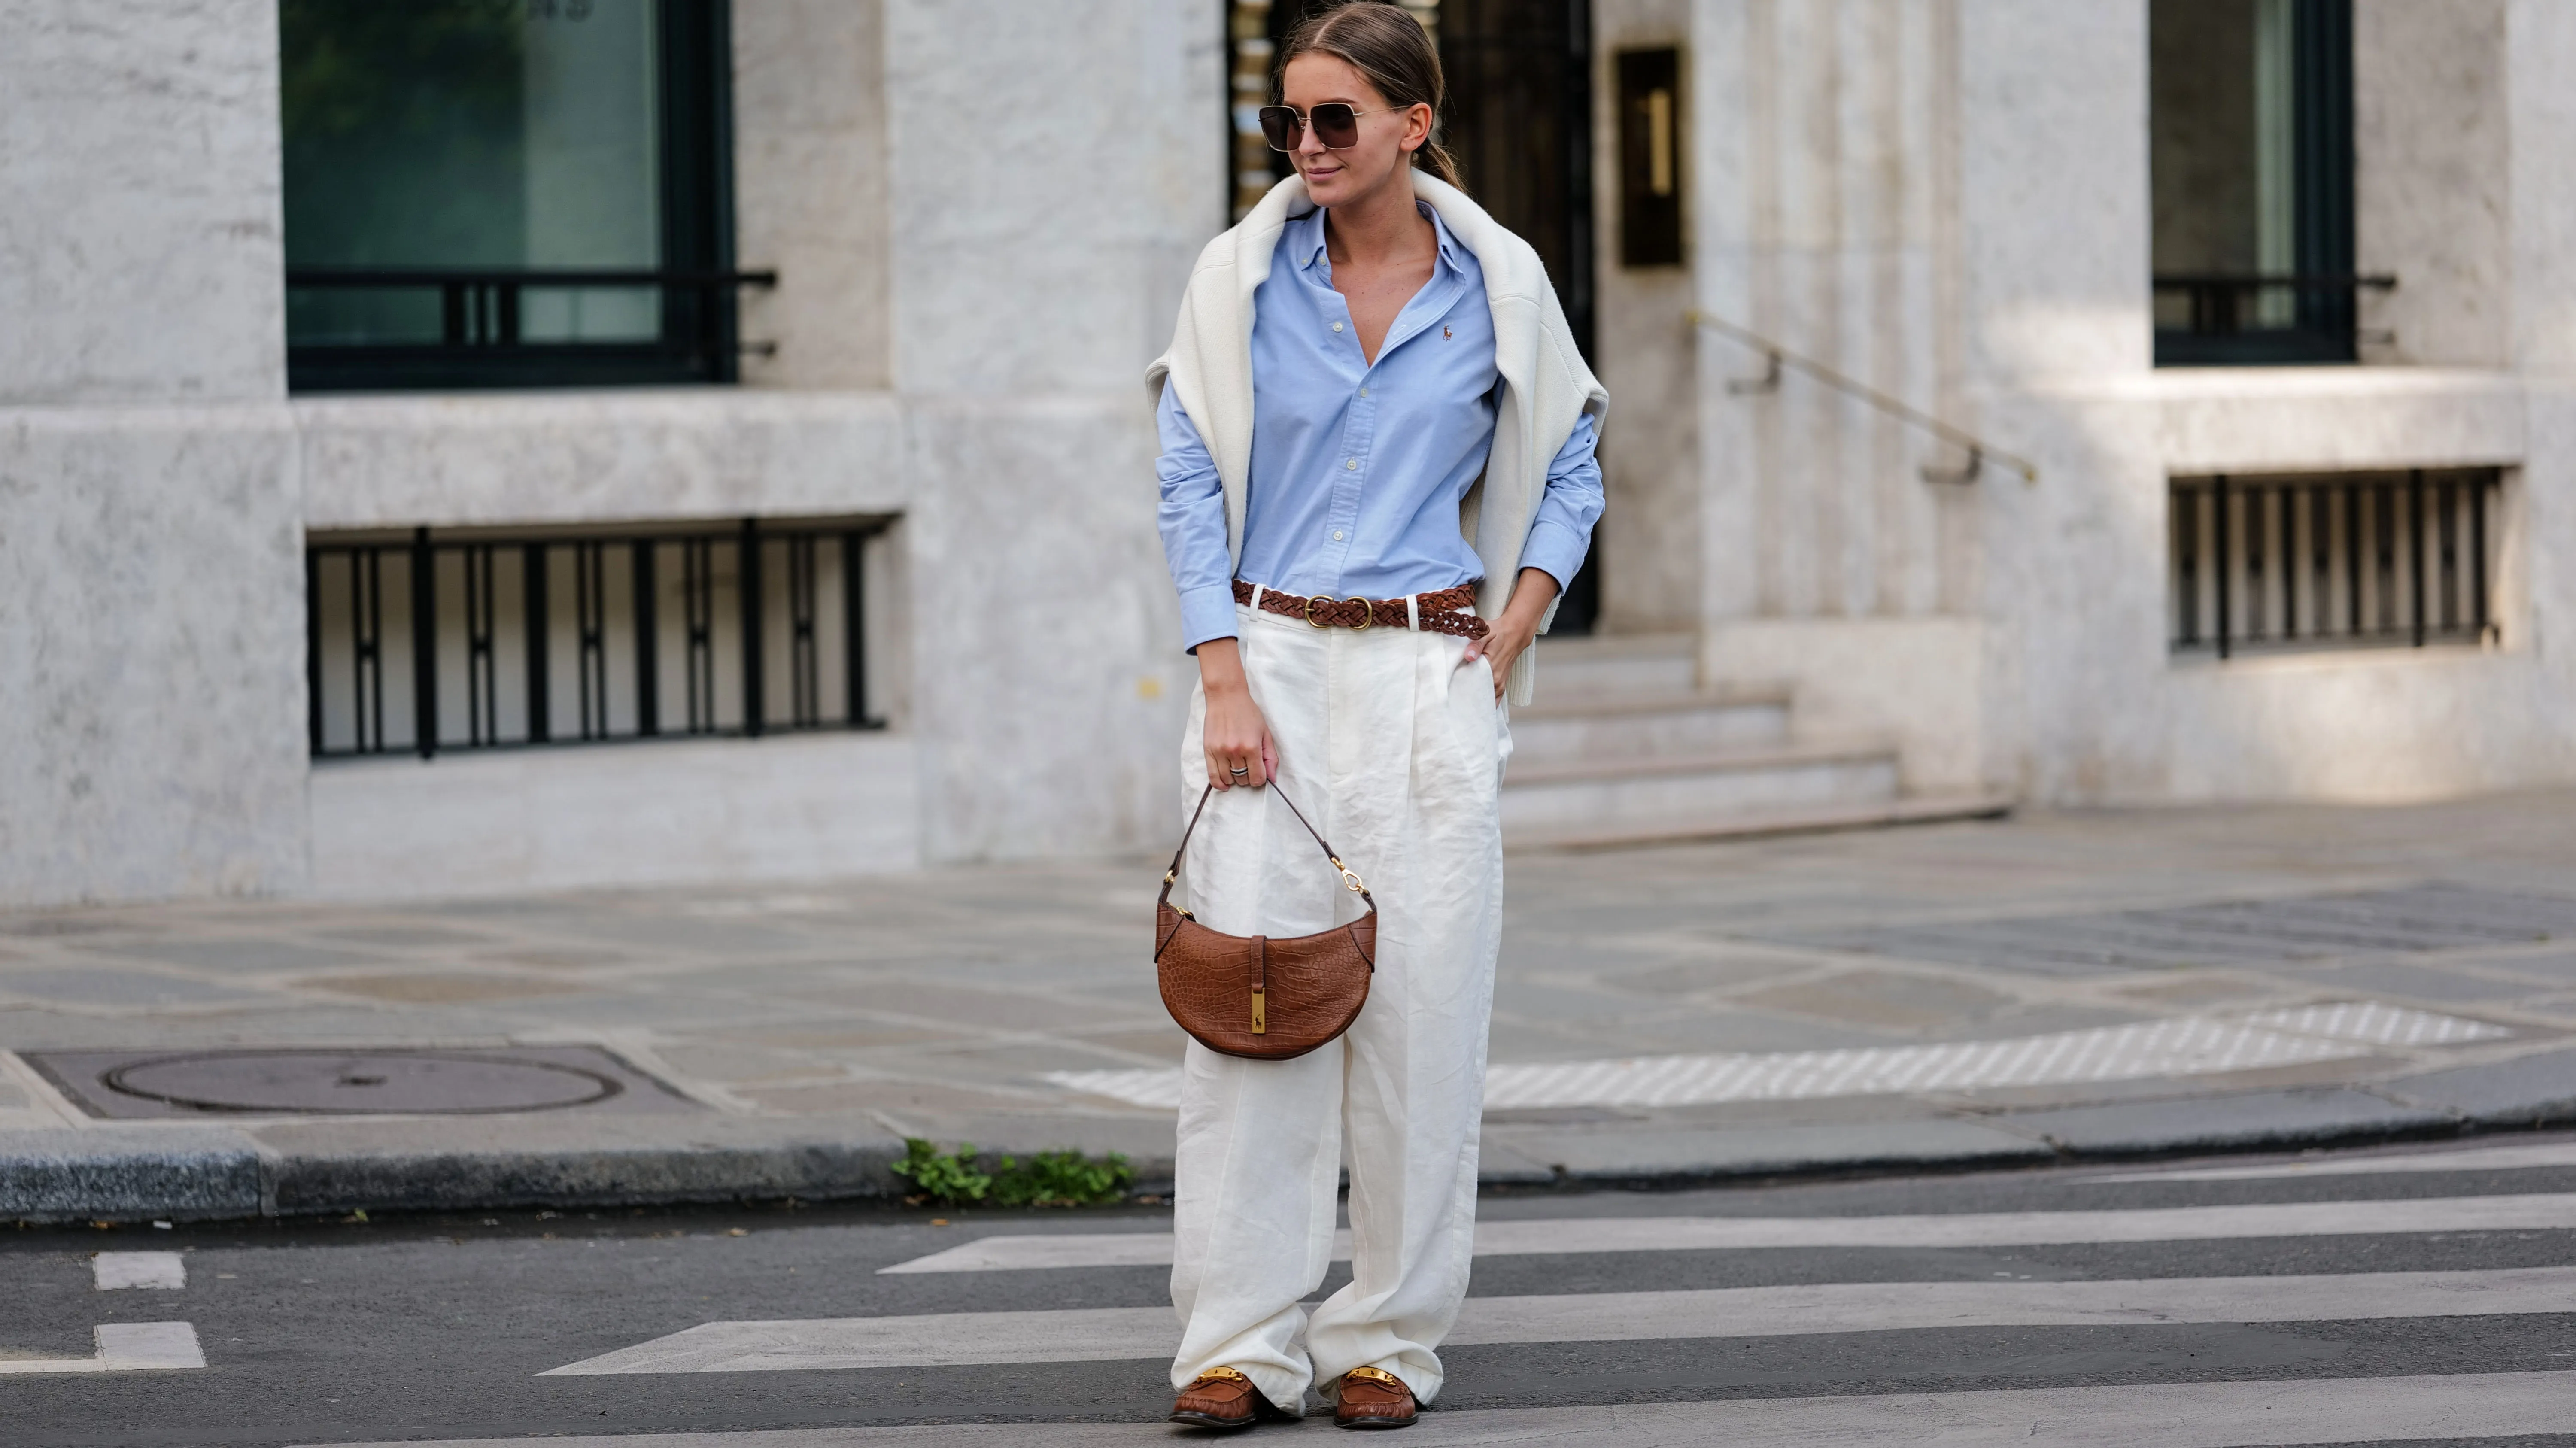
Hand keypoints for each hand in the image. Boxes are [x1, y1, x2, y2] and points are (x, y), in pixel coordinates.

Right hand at [1195, 638, 1276, 788]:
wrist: (1226, 697)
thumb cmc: (1248, 713)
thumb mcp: (1265, 733)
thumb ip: (1270, 757)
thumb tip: (1272, 778)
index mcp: (1252, 747)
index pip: (1257, 778)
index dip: (1260, 779)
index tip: (1260, 773)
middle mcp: (1235, 751)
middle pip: (1243, 779)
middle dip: (1248, 777)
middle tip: (1249, 767)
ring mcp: (1220, 752)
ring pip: (1228, 779)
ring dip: (1235, 779)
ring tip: (1237, 769)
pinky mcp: (1208, 750)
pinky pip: (1212, 775)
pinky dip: (1219, 783)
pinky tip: (1225, 784)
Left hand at [1462, 567, 1560, 700]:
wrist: (1515, 633)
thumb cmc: (1498, 632)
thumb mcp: (1486, 632)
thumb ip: (1476, 644)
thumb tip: (1469, 656)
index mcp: (1491, 669)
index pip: (1471, 687)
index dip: (1459, 691)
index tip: (1448, 695)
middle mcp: (1496, 681)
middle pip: (1476, 696)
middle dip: (1463, 699)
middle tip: (1450, 700)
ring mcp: (1499, 685)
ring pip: (1484, 700)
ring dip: (1472, 702)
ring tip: (1459, 705)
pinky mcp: (1501, 685)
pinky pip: (1492, 700)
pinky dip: (1483, 704)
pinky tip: (1473, 707)